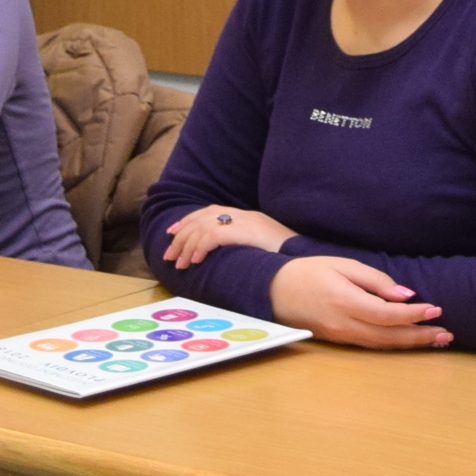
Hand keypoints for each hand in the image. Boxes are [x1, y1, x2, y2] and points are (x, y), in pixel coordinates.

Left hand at [160, 204, 296, 268]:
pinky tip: (193, 260)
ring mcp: (246, 222)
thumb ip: (246, 246)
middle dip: (181, 235)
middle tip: (168, 254)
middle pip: (202, 218)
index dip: (189, 222)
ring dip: (187, 246)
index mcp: (248, 217)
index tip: (173, 234)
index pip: (211, 212)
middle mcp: (244, 215)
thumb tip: (226, 259)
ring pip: (204, 227)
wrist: (307, 257)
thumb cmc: (288, 258)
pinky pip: (214, 235)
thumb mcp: (265, 248)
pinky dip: (199, 247)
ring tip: (179, 263)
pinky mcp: (246, 232)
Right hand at [267, 256, 451, 350]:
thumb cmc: (309, 271)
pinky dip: (394, 345)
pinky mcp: (338, 341)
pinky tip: (409, 341)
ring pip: (382, 345)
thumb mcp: (343, 265)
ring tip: (437, 341)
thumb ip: (375, 280)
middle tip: (447, 334)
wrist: (272, 291)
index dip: (415, 315)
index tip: (437, 309)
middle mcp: (344, 325)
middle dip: (420, 337)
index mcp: (345, 302)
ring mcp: (340, 337)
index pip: (388, 315)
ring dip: (411, 344)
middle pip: (389, 336)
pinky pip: (371, 346)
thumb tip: (406, 295)